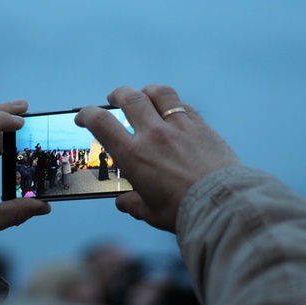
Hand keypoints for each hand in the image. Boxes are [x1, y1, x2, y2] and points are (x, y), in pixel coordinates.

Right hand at [75, 85, 239, 232]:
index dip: (87, 114)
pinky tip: (175, 112)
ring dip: (147, 91)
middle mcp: (153, 134)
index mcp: (133, 155)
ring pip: (159, 93)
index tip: (83, 117)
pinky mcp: (202, 128)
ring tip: (144, 95)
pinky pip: (184, 107)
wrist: (222, 205)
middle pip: (129, 98)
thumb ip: (133, 204)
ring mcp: (179, 127)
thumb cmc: (182, 212)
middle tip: (114, 98)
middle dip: (117, 95)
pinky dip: (175, 106)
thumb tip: (124, 203)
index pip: (100, 122)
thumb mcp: (150, 212)